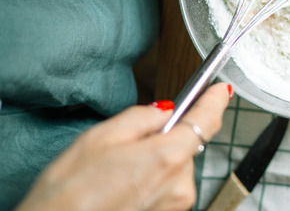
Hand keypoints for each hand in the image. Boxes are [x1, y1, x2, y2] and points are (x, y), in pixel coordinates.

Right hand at [15, 83, 232, 210]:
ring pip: (175, 168)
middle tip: (127, 146)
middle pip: (186, 145)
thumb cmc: (68, 193)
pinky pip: (167, 188)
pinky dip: (150, 182)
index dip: (215, 101)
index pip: (206, 120)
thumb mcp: (100, 137)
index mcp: (167, 157)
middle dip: (164, 138)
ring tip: (117, 174)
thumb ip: (141, 117)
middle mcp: (179, 185)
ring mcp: (175, 206)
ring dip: (156, 163)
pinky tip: (122, 188)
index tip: (220, 90)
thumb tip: (165, 111)